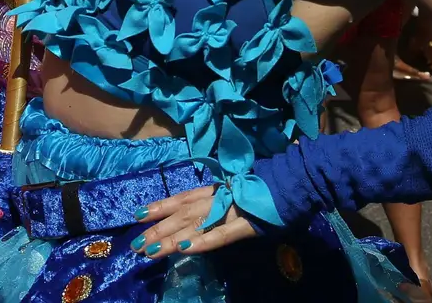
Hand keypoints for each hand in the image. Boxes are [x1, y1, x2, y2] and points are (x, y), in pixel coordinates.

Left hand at [133, 185, 259, 261]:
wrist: (295, 181)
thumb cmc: (267, 186)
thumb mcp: (237, 190)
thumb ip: (219, 199)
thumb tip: (199, 212)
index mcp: (216, 189)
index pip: (182, 198)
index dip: (160, 206)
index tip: (137, 214)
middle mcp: (218, 197)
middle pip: (181, 214)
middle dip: (157, 229)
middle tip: (136, 245)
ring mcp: (230, 210)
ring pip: (194, 225)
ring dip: (170, 238)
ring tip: (149, 251)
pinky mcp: (245, 225)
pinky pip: (220, 235)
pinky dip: (201, 242)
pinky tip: (184, 249)